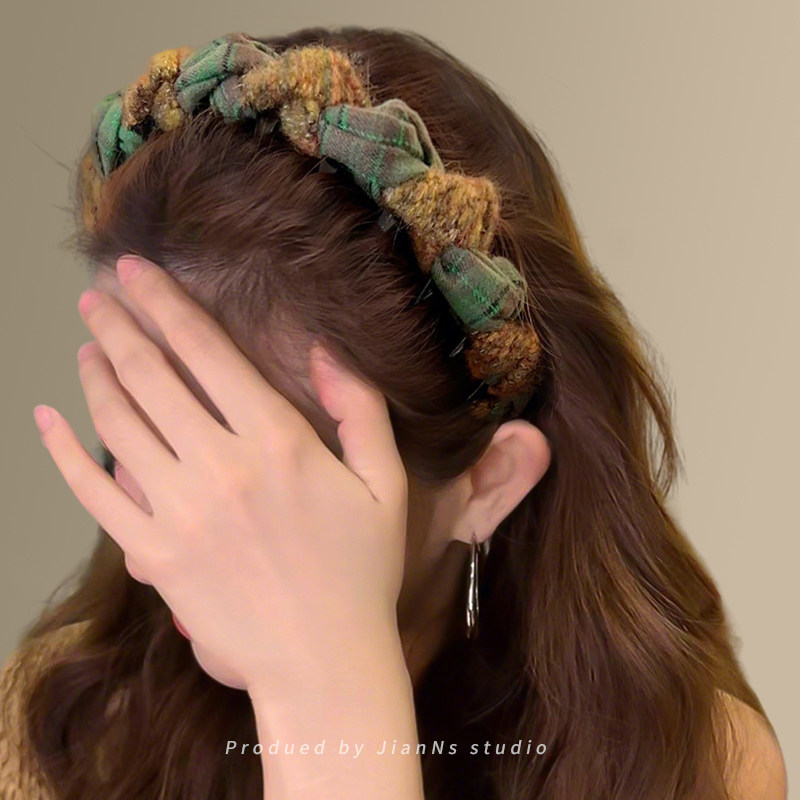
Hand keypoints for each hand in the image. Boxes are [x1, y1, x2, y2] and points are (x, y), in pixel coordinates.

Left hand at [34, 255, 409, 694]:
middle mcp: (219, 467)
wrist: (322, 661)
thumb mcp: (384, 484)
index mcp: (277, 442)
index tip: (135, 270)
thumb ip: (360, 410)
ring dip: (95, 374)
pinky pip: (93, 493)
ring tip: (85, 345)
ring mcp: (177, 512)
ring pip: (119, 424)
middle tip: (96, 297)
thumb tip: (326, 349)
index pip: (206, 352)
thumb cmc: (360, 571)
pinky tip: (47, 420)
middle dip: (117, 326)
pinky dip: (62, 452)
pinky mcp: (151, 555)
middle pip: (150, 376)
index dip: (166, 302)